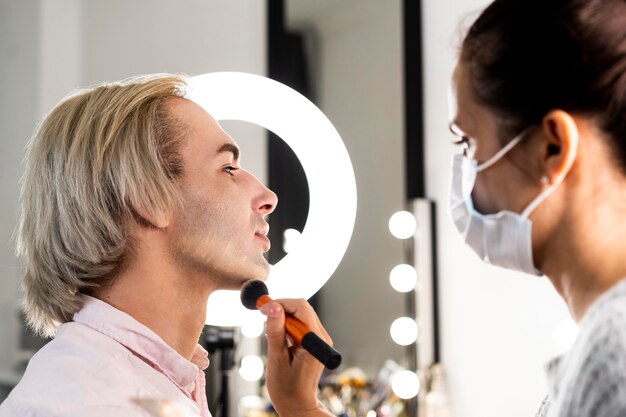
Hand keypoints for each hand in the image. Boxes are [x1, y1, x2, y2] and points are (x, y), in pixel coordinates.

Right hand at [260, 299, 334, 416]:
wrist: (297, 405)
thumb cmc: (287, 388)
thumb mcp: (277, 358)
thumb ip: (275, 330)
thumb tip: (273, 307)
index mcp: (315, 341)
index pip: (301, 308)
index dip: (281, 303)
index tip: (264, 307)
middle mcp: (321, 338)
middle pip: (302, 309)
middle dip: (282, 309)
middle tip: (264, 317)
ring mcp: (319, 340)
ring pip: (301, 315)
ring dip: (284, 319)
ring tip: (271, 334)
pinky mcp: (314, 343)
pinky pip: (301, 325)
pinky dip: (287, 326)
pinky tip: (279, 339)